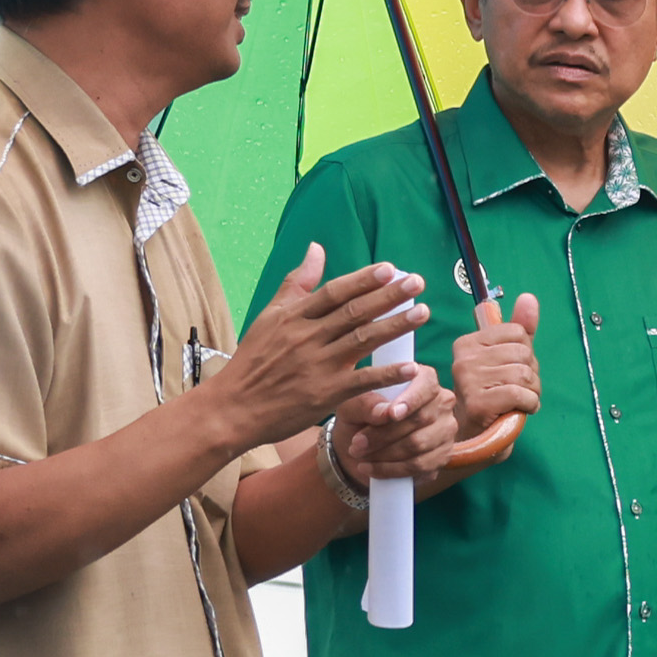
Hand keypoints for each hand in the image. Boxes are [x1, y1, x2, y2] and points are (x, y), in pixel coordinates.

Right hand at [208, 246, 433, 450]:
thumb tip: (316, 249)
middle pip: (354, 313)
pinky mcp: (325, 393)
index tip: (391, 268)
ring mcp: (317, 365)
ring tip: (423, 313)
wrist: (234, 407)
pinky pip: (361, 381)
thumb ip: (296, 283)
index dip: (363, 280)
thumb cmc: (254, 360)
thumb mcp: (269, 317)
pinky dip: (386, 374)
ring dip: (395, 326)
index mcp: (293, 317)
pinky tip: (411, 367)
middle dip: (389, 297)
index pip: (334, 293)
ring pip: (362, 341)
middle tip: (418, 283)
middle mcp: (307, 337)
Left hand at [330, 377, 462, 484]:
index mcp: (423, 380)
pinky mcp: (442, 456)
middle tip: (357, 443)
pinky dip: (392, 469)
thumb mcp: (351, 407)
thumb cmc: (358, 418)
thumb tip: (384, 412)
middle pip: (421, 419)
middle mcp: (441, 403)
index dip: (411, 400)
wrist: (360, 449)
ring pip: (419, 444)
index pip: (427, 385)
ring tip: (360, 455)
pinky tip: (371, 469)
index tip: (392, 414)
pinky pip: (420, 465)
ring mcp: (446, 430)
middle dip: (385, 434)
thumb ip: (365, 404)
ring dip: (385, 453)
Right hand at [447, 290, 543, 438]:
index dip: (526, 354)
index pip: (518, 333)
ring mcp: (468, 380)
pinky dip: (530, 404)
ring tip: (519, 400)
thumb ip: (520, 329)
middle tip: (518, 389)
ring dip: (532, 391)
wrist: (475, 436)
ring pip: (525, 374)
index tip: (513, 370)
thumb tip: (529, 298)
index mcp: (468, 343)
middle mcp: (464, 358)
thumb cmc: (492, 396)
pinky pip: (522, 394)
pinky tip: (520, 410)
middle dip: (531, 374)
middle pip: (524, 353)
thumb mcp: (506, 360)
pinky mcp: (478, 402)